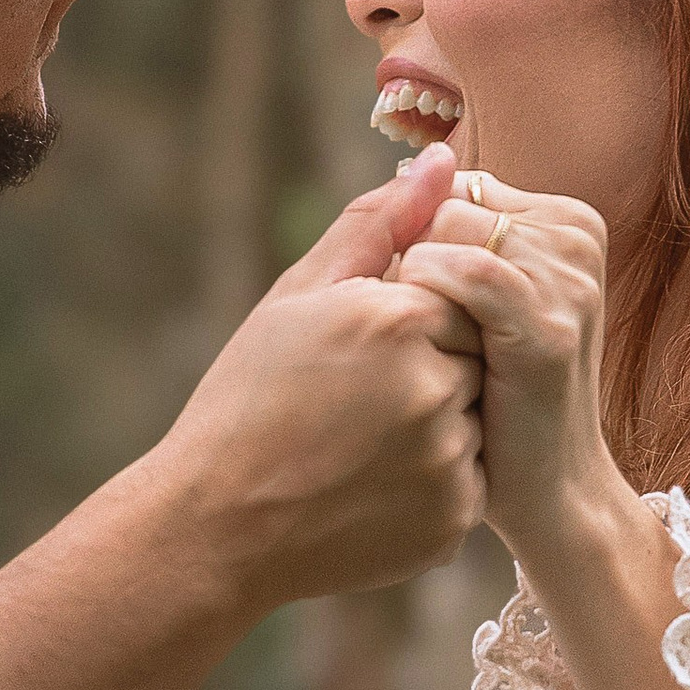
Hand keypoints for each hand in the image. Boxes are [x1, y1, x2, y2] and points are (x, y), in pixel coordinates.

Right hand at [157, 148, 486, 608]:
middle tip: (355, 403)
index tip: (360, 350)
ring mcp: (449, 463)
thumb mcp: (298, 295)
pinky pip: (467, 484)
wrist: (215, 528)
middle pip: (474, 355)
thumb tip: (440, 160)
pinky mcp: (452, 523)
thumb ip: (379, 222)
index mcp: (402, 319)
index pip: (458, 290)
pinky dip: (429, 483)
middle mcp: (437, 390)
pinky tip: (366, 487)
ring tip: (356, 446)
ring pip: (474, 421)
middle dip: (428, 370)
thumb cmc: (246, 400)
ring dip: (431, 427)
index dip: (408, 317)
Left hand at [388, 169, 613, 566]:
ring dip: (415, 289)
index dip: (418, 243)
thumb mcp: (480, 303)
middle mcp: (577, 236)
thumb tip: (420, 159)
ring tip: (436, 349)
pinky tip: (434, 353)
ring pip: (449, 227)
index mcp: (567, 221)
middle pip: (448, 200)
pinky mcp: (551, 326)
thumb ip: (455, 231)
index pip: (455, 184)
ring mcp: (570, 279)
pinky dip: (428, 304)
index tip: (428, 310)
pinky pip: (464, 269)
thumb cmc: (497, 400)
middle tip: (427, 336)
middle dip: (413, 261)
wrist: (548, 493)